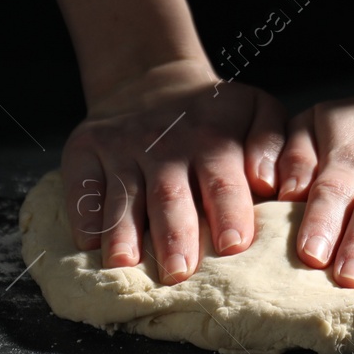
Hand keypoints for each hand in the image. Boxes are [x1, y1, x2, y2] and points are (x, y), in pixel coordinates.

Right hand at [61, 58, 286, 283]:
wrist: (151, 80)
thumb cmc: (215, 115)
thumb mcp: (256, 110)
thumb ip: (273, 145)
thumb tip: (269, 182)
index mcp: (213, 138)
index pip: (222, 180)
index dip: (228, 211)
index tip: (233, 246)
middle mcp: (165, 143)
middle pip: (170, 194)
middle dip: (174, 234)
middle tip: (178, 272)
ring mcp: (121, 146)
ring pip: (123, 196)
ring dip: (124, 232)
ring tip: (125, 266)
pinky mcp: (84, 149)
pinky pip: (80, 185)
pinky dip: (84, 214)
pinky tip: (89, 244)